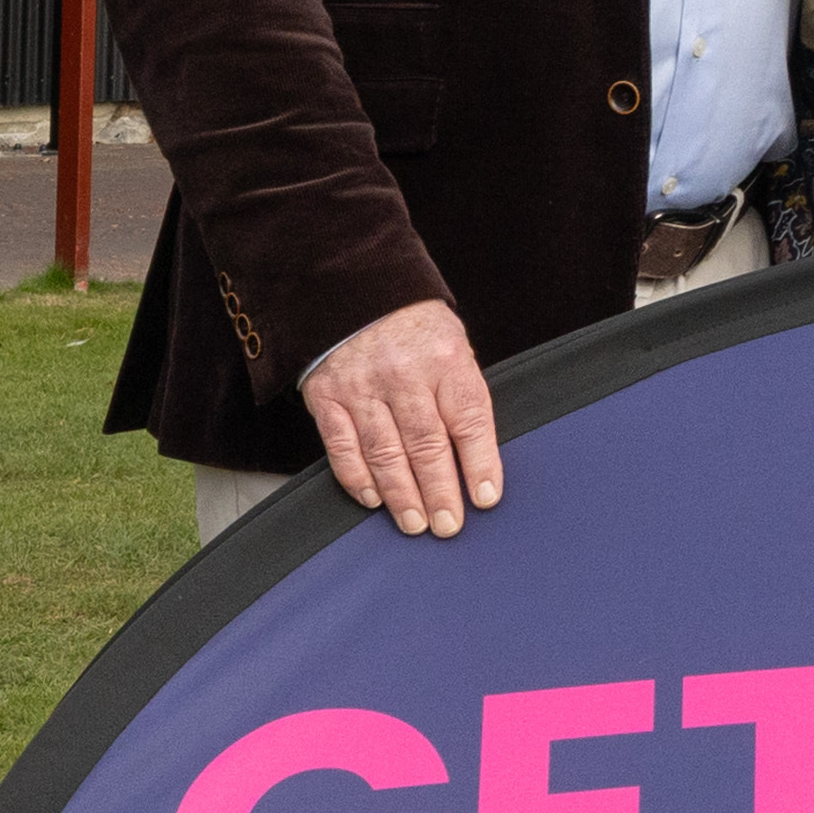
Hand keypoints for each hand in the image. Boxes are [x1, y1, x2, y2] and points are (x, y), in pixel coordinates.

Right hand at [297, 295, 499, 532]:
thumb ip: (461, 393)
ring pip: (385, 452)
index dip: (480, 462)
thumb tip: (479, 454)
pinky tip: (373, 500)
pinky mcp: (327, 397)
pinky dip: (358, 478)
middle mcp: (404, 374)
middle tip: (449, 526)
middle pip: (427, 444)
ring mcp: (362, 386)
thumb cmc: (413, 326)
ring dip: (402, 495)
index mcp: (445, 358)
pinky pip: (342, 446)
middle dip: (441, 491)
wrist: (350, 286)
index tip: (486, 497)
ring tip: (416, 523)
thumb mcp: (452, 344)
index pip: (468, 418)